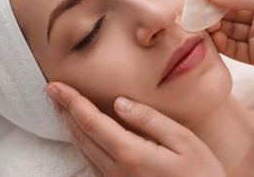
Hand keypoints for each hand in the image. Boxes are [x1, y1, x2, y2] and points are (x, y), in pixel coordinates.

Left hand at [46, 82, 224, 176]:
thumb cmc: (201, 173)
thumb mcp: (183, 141)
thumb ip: (150, 120)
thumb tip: (121, 102)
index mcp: (131, 154)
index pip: (91, 121)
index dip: (71, 101)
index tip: (56, 86)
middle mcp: (116, 170)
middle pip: (81, 135)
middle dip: (64, 110)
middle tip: (52, 91)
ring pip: (82, 149)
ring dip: (69, 125)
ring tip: (62, 107)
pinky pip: (91, 161)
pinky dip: (82, 141)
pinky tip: (82, 133)